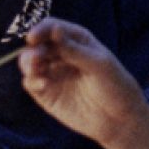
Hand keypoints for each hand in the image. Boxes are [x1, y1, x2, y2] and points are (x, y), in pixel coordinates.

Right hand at [19, 18, 148, 148]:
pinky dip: (31, 81)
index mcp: (75, 41)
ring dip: (28, 64)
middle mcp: (61, 54)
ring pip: (29, 62)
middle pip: (37, 45)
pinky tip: (42, 85)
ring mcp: (52, 73)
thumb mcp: (99, 64)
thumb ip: (74, 49)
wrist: (120, 120)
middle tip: (36, 60)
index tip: (32, 38)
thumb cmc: (116, 86)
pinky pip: (30, 83)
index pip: (51, 28)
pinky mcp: (46, 93)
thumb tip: (54, 29)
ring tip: (35, 70)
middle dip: (33, 50)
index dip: (40, 30)